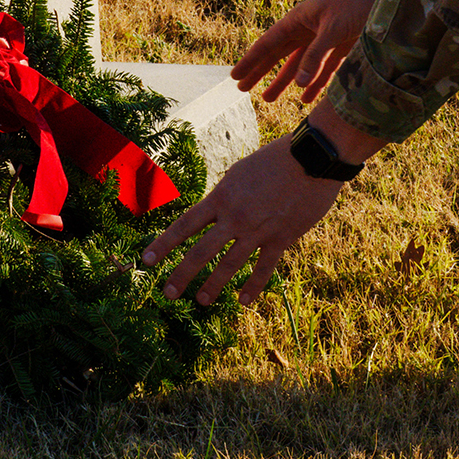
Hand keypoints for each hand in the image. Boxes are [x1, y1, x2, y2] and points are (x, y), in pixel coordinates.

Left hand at [140, 102, 384, 304]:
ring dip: (212, 286)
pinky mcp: (281, 239)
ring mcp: (257, 231)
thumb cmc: (277, 158)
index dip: (164, 244)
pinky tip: (242, 301)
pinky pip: (263, 269)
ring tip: (200, 301)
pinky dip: (252, 287)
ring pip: (228, 265)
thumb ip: (226, 194)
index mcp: (222, 197)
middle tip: (167, 293)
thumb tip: (216, 209)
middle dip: (181, 275)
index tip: (146, 261)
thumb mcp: (241, 171)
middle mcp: (235, 218)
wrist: (312, 159)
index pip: (185, 225)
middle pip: (200, 252)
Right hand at [232, 0, 385, 104]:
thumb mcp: (333, 28)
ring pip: (299, 65)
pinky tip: (305, 97)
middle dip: (260, 72)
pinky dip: (314, 83)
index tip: (234, 76)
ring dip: (284, 82)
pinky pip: (322, 68)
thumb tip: (298, 83)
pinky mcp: (340, 46)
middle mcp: (307, 29)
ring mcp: (323, 38)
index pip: (268, 44)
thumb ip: (315, 55)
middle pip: (278, 56)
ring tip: (267, 98)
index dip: (251, 61)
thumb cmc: (355, 2)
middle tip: (242, 89)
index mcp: (298, 20)